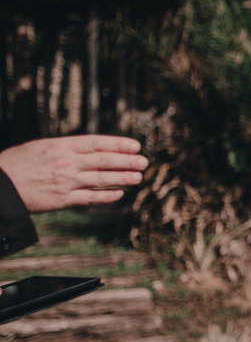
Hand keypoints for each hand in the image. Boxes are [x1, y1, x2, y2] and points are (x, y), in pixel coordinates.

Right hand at [0, 136, 146, 212]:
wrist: (0, 184)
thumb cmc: (19, 163)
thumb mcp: (42, 147)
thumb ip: (67, 148)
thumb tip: (92, 149)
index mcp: (61, 146)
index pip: (96, 142)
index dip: (118, 144)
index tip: (135, 145)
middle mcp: (66, 162)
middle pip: (104, 160)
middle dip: (127, 161)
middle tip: (144, 162)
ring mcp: (66, 181)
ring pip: (101, 179)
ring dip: (122, 178)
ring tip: (138, 177)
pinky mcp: (62, 199)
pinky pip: (90, 198)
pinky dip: (107, 196)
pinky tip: (119, 194)